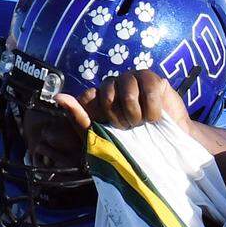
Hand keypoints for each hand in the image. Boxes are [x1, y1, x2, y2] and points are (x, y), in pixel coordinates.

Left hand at [55, 69, 190, 133]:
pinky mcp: (154, 79)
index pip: (87, 97)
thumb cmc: (133, 143)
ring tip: (144, 123)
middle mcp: (114, 85)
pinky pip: (149, 90)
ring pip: (127, 92)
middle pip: (106, 95)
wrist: (167, 147)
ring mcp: (134, 79)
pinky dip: (153, 109)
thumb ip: (80, 118)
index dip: (100, 115)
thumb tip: (58, 96)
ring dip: (136, 115)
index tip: (111, 128)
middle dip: (119, 118)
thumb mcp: (102, 137)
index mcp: (98, 98)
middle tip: (130, 128)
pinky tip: (156, 117)